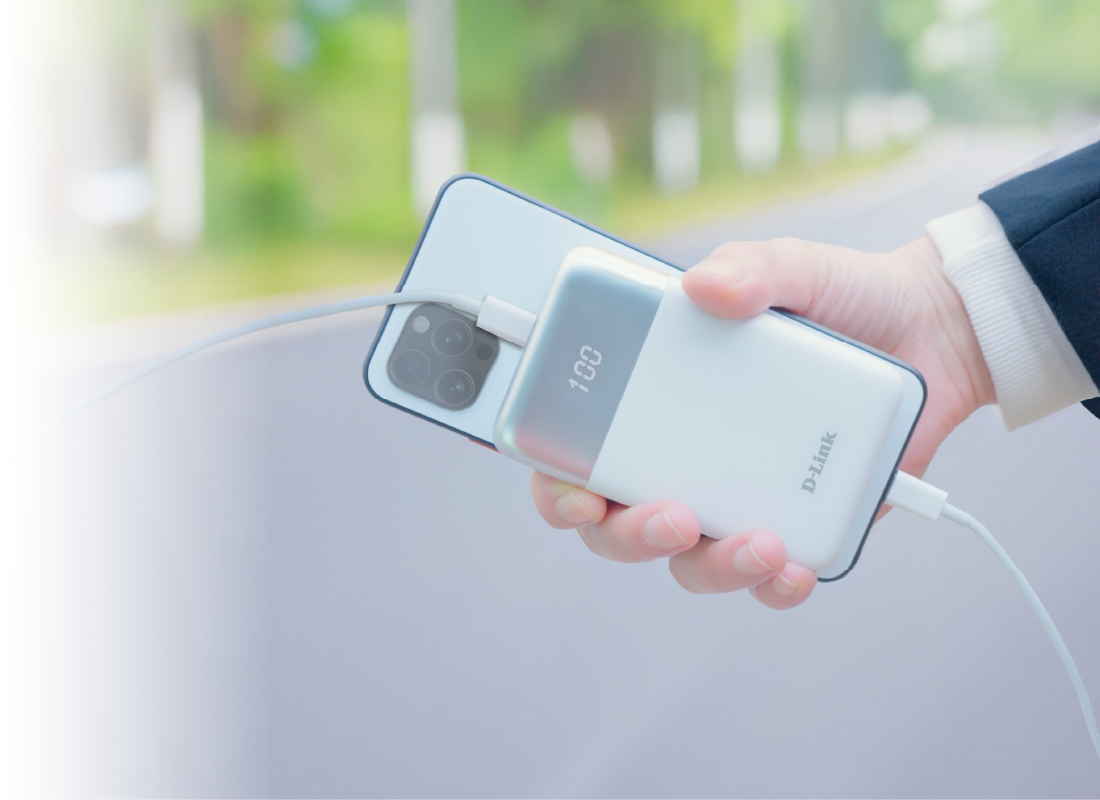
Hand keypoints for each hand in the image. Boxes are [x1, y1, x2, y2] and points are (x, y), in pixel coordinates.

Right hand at [530, 236, 994, 608]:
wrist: (933, 328)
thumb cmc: (841, 297)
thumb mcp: (791, 268)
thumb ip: (750, 268)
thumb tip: (706, 285)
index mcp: (659, 400)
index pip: (581, 455)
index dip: (559, 486)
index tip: (578, 493)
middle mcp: (685, 458)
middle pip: (620, 526)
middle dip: (632, 536)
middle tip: (674, 516)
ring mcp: (737, 499)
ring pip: (691, 563)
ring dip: (713, 567)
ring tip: (760, 545)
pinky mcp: (798, 526)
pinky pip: (769, 577)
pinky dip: (776, 586)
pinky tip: (796, 570)